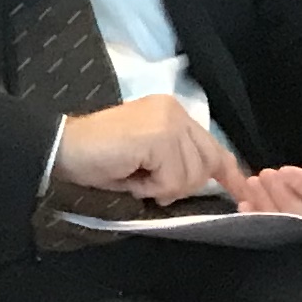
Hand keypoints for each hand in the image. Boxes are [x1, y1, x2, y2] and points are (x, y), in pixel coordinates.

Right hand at [54, 93, 244, 204]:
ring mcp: (168, 121)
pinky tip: (130, 176)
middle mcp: (174, 110)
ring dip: (162, 188)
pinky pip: (172, 180)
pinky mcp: (159, 136)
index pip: (213, 145)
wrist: (60, 148)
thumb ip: (178, 159)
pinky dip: (151, 188)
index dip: (228, 172)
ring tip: (134, 177)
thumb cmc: (97, 157)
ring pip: (191, 176)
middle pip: (208, 163)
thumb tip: (213, 180)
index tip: (242, 191)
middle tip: (148, 184)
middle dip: (182, 185)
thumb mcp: (148, 157)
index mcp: (172, 111)